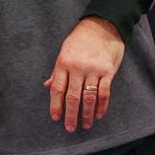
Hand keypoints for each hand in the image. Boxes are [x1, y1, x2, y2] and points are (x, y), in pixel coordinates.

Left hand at [43, 17, 124, 131]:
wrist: (102, 26)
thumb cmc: (80, 39)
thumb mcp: (64, 52)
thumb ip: (57, 71)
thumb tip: (47, 85)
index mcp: (63, 63)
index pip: (57, 88)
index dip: (56, 104)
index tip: (55, 117)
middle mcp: (77, 68)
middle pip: (72, 96)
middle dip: (70, 114)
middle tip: (70, 127)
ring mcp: (93, 70)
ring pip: (88, 97)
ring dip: (87, 114)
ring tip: (86, 125)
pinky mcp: (107, 72)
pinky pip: (104, 93)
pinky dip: (102, 106)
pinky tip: (99, 114)